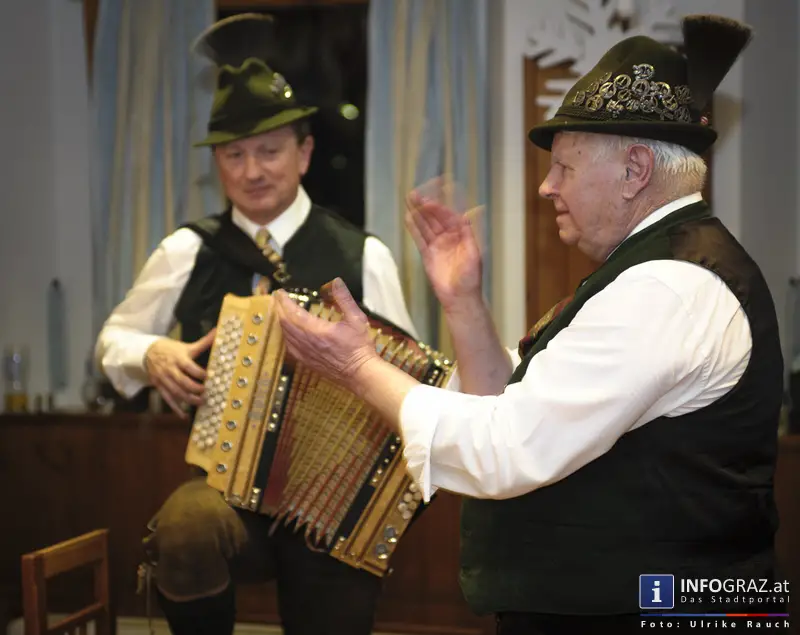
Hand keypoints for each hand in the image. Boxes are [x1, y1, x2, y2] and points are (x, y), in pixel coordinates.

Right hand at [144, 329, 215, 417]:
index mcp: (178, 358)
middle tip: (206, 392)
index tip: (210, 377)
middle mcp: (171, 370)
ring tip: (201, 402)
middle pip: (183, 381)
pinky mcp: (160, 387)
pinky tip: (184, 416)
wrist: (147, 352)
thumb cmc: (171, 349)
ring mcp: (164, 379)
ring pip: (176, 392)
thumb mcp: (186, 346)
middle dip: (195, 388)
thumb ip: (204, 342)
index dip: (199, 373)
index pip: (189, 367)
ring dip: (188, 399)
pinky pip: (168, 399)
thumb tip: (218, 330)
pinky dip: (176, 408)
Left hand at [274, 278, 377, 390]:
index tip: (280, 293)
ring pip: (285, 336)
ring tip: (280, 312)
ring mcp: (306, 354)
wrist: (360, 373)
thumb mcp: (356, 318)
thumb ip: (344, 299)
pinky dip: (285, 336)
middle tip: (277, 299)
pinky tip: (287, 333)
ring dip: (281, 322)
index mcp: (318, 331)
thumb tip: (336, 282)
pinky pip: (289, 348)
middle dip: (279, 309)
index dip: (284, 301)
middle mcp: (308, 343)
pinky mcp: (307, 362)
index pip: (293, 313)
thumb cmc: (359, 348)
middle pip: (285, 324)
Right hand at [405, 177, 483, 312]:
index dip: (440, 208)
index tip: (431, 201)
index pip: (449, 217)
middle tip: (415, 195)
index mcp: (461, 236)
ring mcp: (437, 246)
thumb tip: (465, 217)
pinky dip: (414, 229)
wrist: (461, 298)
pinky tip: (408, 218)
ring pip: (425, 227)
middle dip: (426, 207)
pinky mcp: (428, 256)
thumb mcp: (474, 254)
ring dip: (417, 214)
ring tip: (409, 200)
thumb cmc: (471, 278)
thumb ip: (468, 235)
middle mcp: (448, 238)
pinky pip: (420, 240)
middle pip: (435, 219)